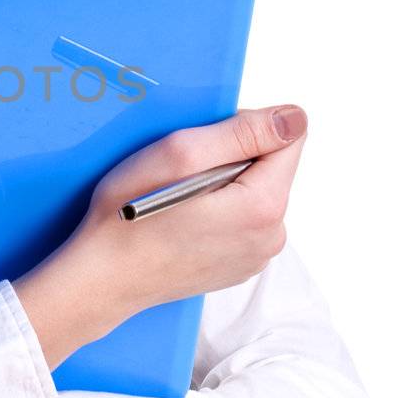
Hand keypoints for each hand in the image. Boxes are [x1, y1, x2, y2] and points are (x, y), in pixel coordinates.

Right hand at [14, 104, 308, 370]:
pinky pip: (240, 220)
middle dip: (231, 158)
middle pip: (270, 167)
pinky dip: (216, 210)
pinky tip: (181, 220)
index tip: (203, 146)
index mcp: (264, 206)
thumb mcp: (178, 154)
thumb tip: (295, 118)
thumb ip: (243, 132)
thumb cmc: (127, 217)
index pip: (287, 137)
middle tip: (181, 174)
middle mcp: (271, 236)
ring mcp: (256, 256)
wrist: (102, 280)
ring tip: (178, 198)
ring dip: (222, 184)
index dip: (243, 128)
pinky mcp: (239, 266)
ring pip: (254, 192)